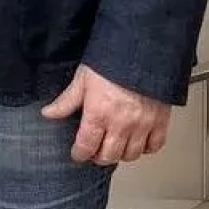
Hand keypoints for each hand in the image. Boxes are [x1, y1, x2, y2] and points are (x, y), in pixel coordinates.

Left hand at [41, 64, 171, 164]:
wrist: (142, 52)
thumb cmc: (110, 63)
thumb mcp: (82, 80)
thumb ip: (66, 101)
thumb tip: (48, 113)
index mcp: (98, 114)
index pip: (86, 146)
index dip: (79, 154)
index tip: (77, 155)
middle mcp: (121, 124)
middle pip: (109, 156)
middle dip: (99, 157)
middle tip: (94, 152)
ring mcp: (143, 125)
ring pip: (131, 155)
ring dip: (121, 155)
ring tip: (114, 147)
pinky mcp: (160, 122)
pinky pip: (154, 146)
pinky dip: (145, 149)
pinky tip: (137, 142)